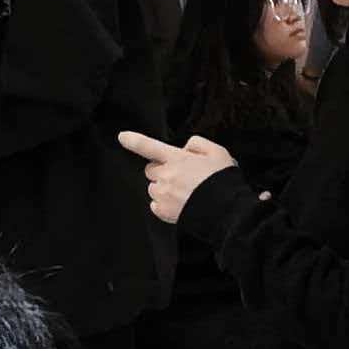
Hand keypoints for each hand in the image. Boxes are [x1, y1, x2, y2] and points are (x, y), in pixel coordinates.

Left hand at [117, 130, 233, 222]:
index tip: (122, 137)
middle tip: (180, 175)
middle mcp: (166, 175)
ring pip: (153, 188)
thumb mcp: (217, 152)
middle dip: (161, 170)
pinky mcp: (163, 211)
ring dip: (163, 188)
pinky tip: (181, 203)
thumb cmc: (222, 180)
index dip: (133, 140)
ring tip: (184, 192)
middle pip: (150, 170)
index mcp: (177, 159)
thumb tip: (185, 148)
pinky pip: (155, 205)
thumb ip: (197, 144)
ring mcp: (163, 194)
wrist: (226, 210)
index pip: (149, 146)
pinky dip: (164, 204)